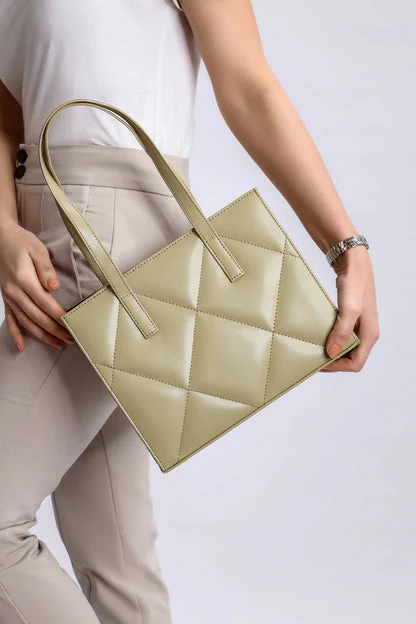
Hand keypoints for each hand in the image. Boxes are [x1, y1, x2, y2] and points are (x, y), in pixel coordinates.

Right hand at [0, 219, 73, 351]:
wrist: (2, 238)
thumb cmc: (22, 242)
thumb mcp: (37, 250)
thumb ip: (46, 269)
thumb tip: (54, 286)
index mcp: (24, 279)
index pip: (45, 303)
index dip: (58, 316)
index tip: (70, 324)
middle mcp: (14, 291)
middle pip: (36, 316)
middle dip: (54, 330)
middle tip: (70, 338)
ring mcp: (9, 296)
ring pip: (25, 322)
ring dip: (41, 335)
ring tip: (57, 343)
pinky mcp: (6, 298)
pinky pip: (10, 319)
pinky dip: (15, 334)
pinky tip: (22, 346)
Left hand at [321, 244, 378, 371]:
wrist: (352, 262)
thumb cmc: (354, 284)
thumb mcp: (349, 309)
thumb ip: (341, 332)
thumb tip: (332, 352)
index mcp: (370, 334)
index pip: (356, 363)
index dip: (338, 366)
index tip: (321, 362)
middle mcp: (366, 332)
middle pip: (351, 358)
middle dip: (334, 361)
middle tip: (314, 358)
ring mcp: (359, 326)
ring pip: (346, 347)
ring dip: (332, 350)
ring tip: (315, 349)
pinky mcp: (351, 318)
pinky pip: (341, 336)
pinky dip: (331, 339)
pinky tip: (319, 336)